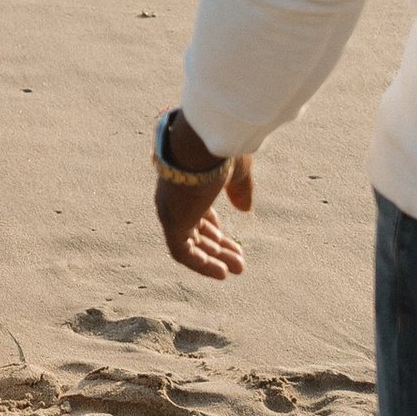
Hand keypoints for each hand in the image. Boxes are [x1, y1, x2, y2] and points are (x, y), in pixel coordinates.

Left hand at [156, 136, 253, 278]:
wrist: (203, 142)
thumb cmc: (220, 150)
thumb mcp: (237, 170)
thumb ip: (240, 189)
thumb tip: (245, 209)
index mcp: (187, 181)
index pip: (196, 211)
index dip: (213, 229)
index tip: (232, 242)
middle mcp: (175, 197)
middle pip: (195, 229)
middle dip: (218, 247)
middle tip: (239, 262)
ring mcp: (171, 209)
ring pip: (190, 243)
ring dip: (213, 259)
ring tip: (237, 269)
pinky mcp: (171, 221)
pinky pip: (182, 253)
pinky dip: (201, 264)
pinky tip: (222, 273)